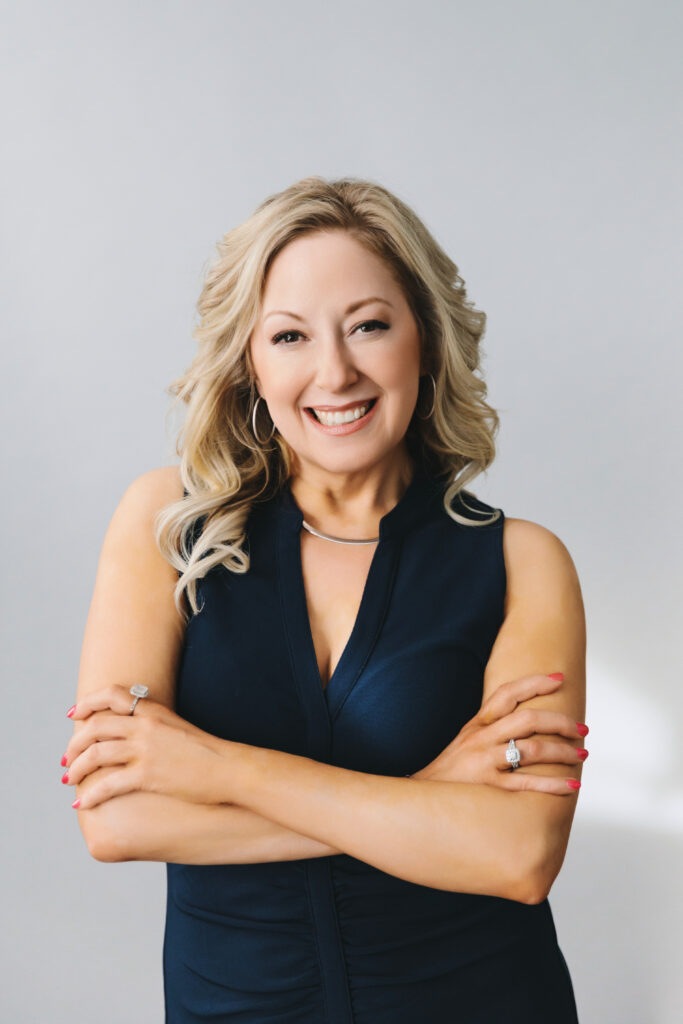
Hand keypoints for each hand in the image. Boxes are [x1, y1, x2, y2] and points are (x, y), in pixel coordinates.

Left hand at [62, 684, 232, 808]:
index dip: (86, 703)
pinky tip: (82, 804)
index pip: (110, 695)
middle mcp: (146, 726)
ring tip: (68, 780)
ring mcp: (146, 749)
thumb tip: (132, 736)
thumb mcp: (178, 729)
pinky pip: (108, 783)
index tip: (73, 715)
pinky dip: (89, 794)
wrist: (230, 769)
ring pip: (95, 754)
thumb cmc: (208, 754)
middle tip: (67, 760)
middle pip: (94, 727)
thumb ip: (154, 727)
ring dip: (76, 769)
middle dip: (74, 744)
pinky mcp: (149, 774)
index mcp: (153, 711)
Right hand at [410, 673, 587, 794]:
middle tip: (582, 728)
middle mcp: (481, 738)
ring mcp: (484, 761)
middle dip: (560, 722)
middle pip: (527, 719)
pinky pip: (527, 782)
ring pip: (532, 748)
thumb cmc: (449, 772)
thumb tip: (525, 723)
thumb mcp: (466, 742)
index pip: (507, 694)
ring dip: (563, 751)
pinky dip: (553, 783)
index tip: (560, 678)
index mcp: (477, 725)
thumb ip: (491, 729)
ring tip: (582, 754)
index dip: (534, 683)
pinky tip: (571, 785)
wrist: (418, 799)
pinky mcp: (488, 786)